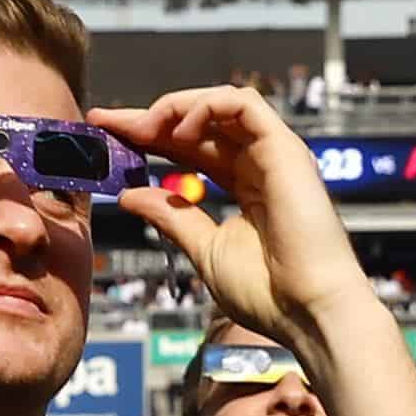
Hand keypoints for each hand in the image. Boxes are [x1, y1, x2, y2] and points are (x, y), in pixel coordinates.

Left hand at [91, 88, 375, 348]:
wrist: (308, 312)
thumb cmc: (269, 293)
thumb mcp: (203, 249)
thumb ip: (171, 216)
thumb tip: (130, 195)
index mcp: (245, 186)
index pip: (191, 147)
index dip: (149, 137)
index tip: (107, 136)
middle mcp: (261, 163)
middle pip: (200, 122)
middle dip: (149, 117)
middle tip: (107, 123)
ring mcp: (274, 153)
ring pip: (221, 102)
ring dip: (176, 108)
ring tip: (143, 129)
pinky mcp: (284, 149)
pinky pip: (243, 104)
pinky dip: (205, 108)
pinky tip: (178, 132)